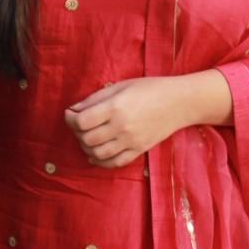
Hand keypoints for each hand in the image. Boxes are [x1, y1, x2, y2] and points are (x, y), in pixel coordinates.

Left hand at [66, 77, 193, 168]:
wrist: (179, 102)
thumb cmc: (150, 89)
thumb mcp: (121, 86)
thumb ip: (96, 98)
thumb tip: (74, 110)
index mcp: (115, 107)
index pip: (81, 121)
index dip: (69, 119)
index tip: (70, 114)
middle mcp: (121, 126)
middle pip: (86, 138)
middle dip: (77, 132)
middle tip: (79, 125)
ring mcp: (130, 141)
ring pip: (97, 153)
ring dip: (87, 148)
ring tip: (88, 138)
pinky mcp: (138, 150)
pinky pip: (114, 163)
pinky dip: (100, 161)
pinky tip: (96, 154)